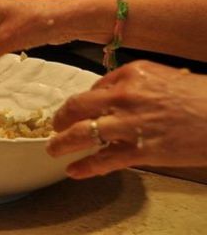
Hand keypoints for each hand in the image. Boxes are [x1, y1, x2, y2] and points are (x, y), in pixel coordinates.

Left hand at [46, 61, 206, 177]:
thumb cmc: (199, 95)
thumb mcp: (162, 76)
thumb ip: (133, 83)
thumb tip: (108, 93)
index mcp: (130, 74)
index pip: (94, 88)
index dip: (83, 102)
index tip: (77, 111)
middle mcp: (124, 96)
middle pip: (78, 106)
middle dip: (61, 118)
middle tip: (55, 127)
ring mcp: (130, 124)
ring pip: (84, 134)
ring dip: (63, 143)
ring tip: (53, 149)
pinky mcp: (141, 151)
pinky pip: (104, 160)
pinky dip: (85, 166)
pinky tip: (74, 170)